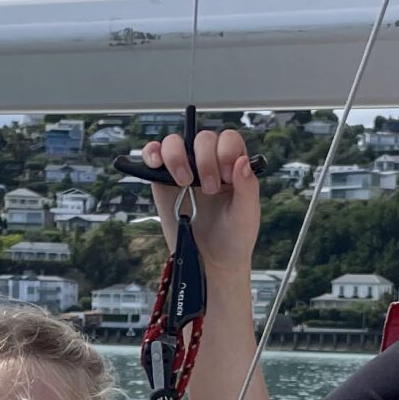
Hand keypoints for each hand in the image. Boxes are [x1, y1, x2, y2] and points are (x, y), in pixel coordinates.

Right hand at [140, 127, 260, 277]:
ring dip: (177, 156)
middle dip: (205, 160)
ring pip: (174, 142)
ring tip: (184, 182)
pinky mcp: (162, 181)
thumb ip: (247, 186)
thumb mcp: (247, 214)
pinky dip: (151, 153)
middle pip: (202, 138)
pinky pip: (153, 156)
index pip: (228, 139)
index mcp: (232, 167)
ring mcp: (183, 170)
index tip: (227, 176)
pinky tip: (156, 164)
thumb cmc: (233, 238)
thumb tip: (242, 161)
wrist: (211, 261)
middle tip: (209, 188)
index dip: (226, 151)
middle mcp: (207, 164)